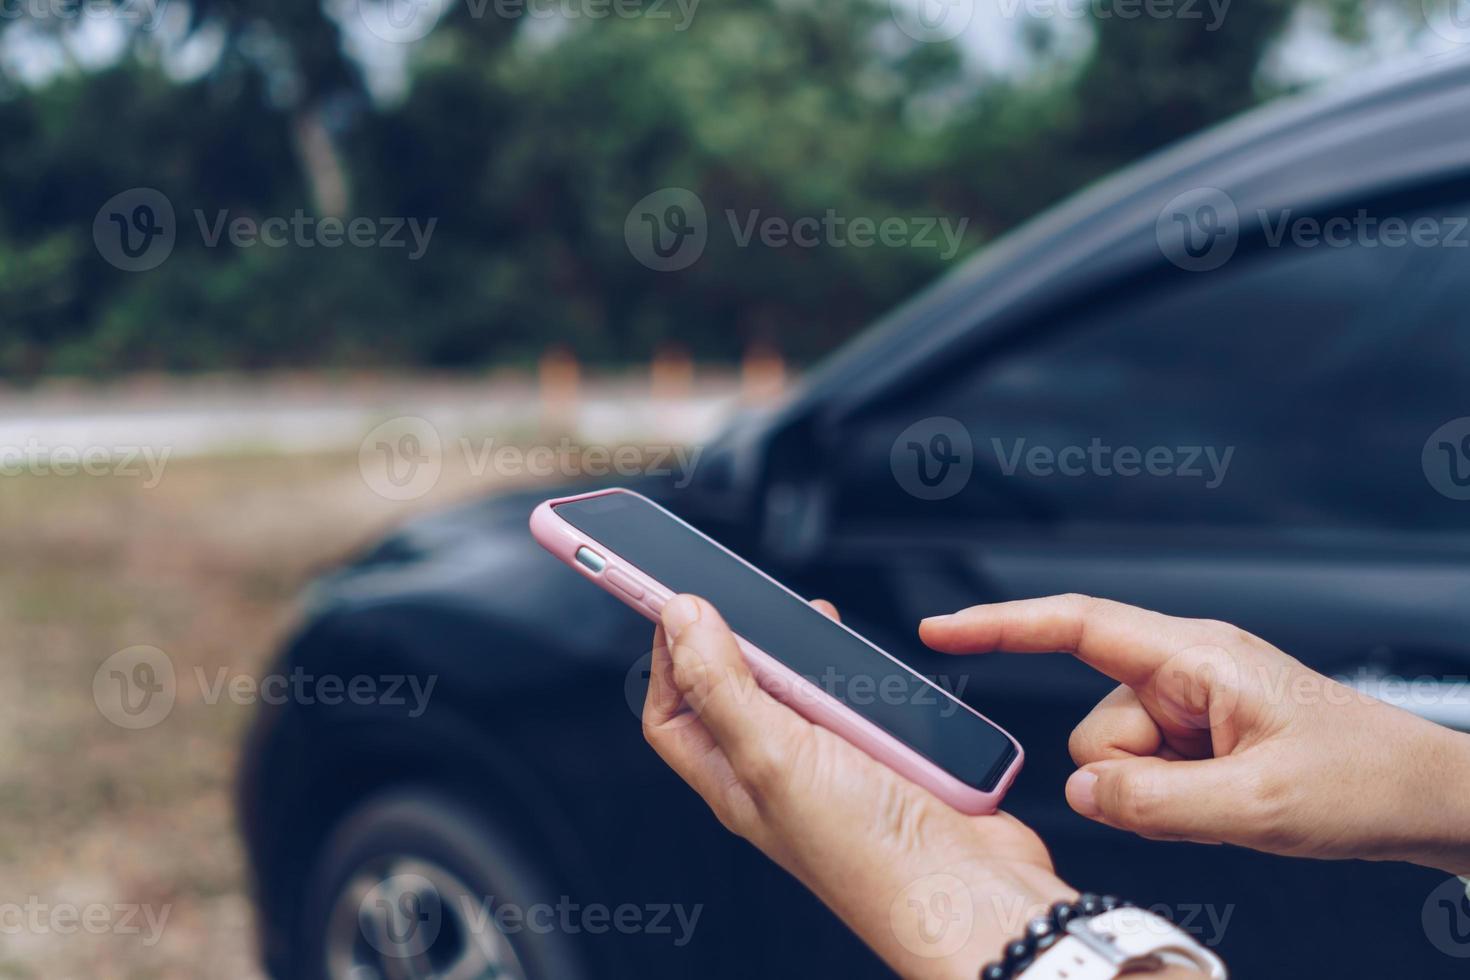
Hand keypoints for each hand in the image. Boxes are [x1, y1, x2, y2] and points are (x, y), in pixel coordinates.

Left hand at [643, 595, 1071, 979]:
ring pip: (807, 686)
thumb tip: (680, 620)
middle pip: (739, 686)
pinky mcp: (886, 749)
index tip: (676, 602)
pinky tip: (877, 678)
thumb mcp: (772, 756)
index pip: (672, 710)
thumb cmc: (866, 855)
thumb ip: (722, 685)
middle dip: (749, 641)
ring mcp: (834, 759)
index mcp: (730, 778)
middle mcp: (777, 769)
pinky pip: (866, 696)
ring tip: (823, 638)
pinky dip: (870, 678)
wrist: (967, 891)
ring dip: (815, 658)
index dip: (669, 656)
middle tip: (761, 608)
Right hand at [922, 594, 1469, 874]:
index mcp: (1195, 655)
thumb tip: (1079, 792)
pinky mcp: (1197, 732)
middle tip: (1206, 796)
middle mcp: (1184, 668)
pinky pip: (1142, 772)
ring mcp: (1190, 701)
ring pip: (1114, 757)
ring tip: (1228, 797)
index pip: (1076, 624)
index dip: (999, 624)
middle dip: (1129, 776)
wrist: (1422, 797)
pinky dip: (1169, 797)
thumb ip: (1154, 801)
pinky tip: (1225, 798)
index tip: (940, 629)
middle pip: (1092, 722)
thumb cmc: (1363, 779)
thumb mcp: (1258, 803)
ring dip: (1156, 792)